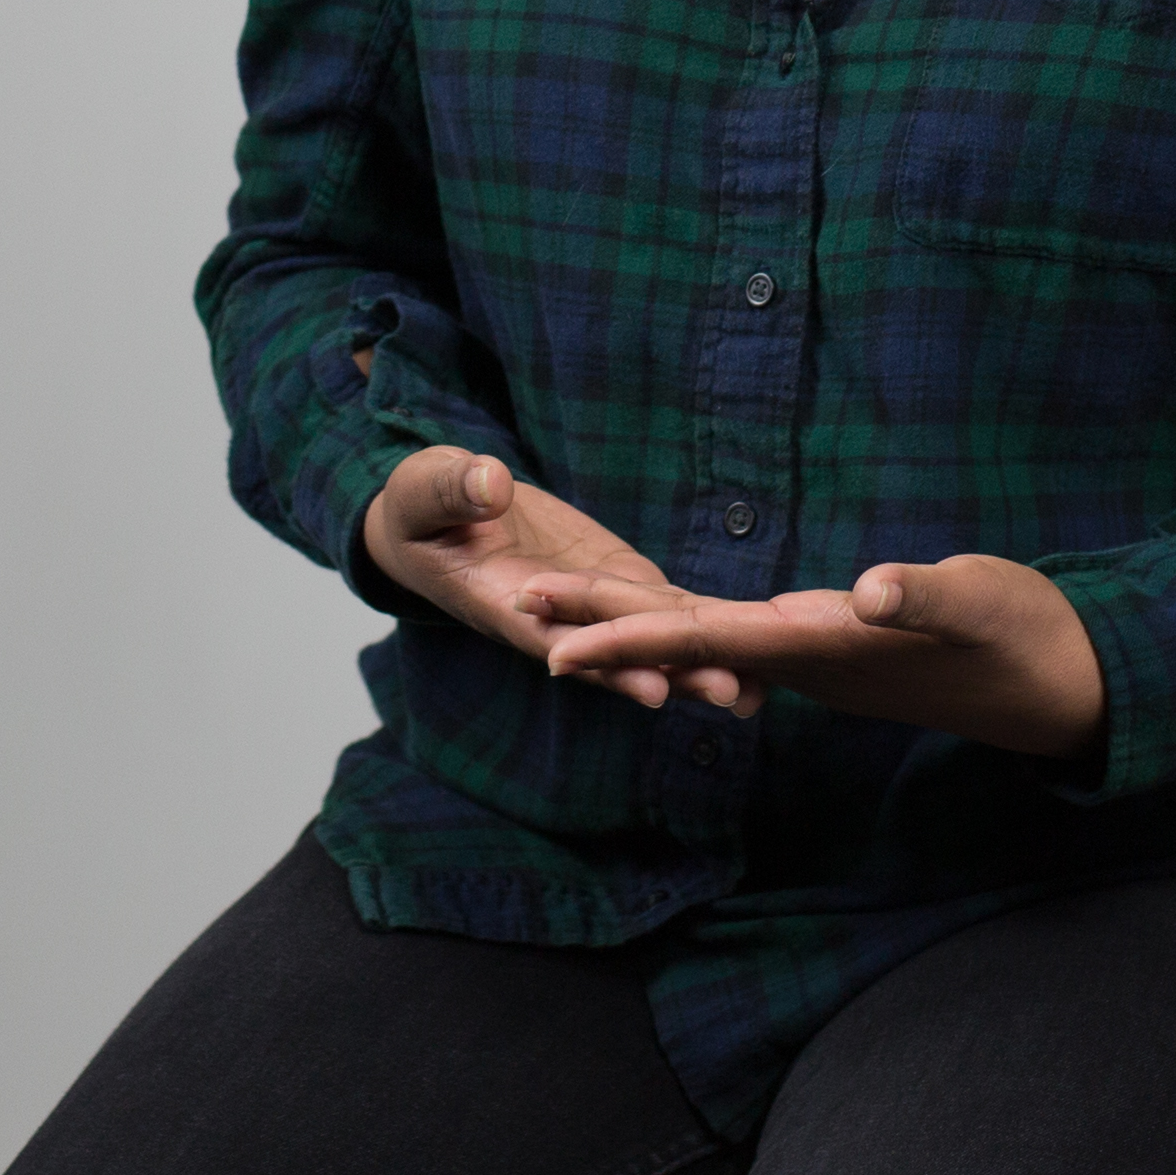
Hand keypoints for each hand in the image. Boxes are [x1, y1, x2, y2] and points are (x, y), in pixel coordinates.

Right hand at [357, 446, 752, 716]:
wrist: (441, 517)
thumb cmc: (421, 507)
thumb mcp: (423, 490)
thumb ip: (452, 489)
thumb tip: (490, 483)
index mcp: (501, 602)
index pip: (556, 637)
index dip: (603, 662)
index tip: (647, 684)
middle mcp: (553, 619)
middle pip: (615, 653)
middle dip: (670, 672)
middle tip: (726, 691)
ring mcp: (590, 603)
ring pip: (646, 638)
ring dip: (695, 663)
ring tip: (754, 687)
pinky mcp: (615, 583)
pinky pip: (659, 609)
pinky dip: (700, 629)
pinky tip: (749, 651)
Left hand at [523, 555, 1103, 758]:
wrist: (1063, 686)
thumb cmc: (1025, 638)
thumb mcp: (978, 604)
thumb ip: (921, 598)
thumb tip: (864, 594)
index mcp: (822, 649)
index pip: (706, 641)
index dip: (628, 639)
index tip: (554, 646)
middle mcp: (804, 660)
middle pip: (684, 640)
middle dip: (601, 628)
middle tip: (514, 609)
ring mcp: (816, 660)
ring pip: (706, 642)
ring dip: (634, 628)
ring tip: (561, 616)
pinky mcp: (833, 648)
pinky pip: (742, 640)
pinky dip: (690, 627)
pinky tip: (663, 621)